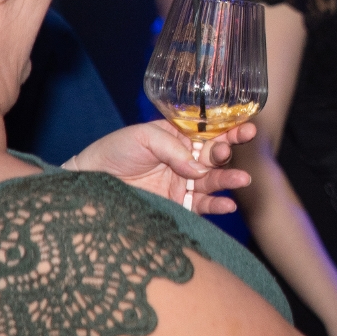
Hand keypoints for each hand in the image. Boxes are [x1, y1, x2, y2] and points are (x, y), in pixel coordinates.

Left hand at [64, 121, 255, 213]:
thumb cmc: (113, 151)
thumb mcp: (143, 136)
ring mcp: (181, 183)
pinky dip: (216, 206)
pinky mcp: (176, 205)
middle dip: (228, 153)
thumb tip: (198, 169)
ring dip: (228, 180)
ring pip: (212, 181)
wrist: (89, 182)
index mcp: (179, 137)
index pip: (210, 132)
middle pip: (215, 156)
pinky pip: (200, 206)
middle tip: (227, 153)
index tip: (247, 129)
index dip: (230, 130)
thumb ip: (173, 149)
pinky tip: (227, 205)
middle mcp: (184, 159)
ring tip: (241, 180)